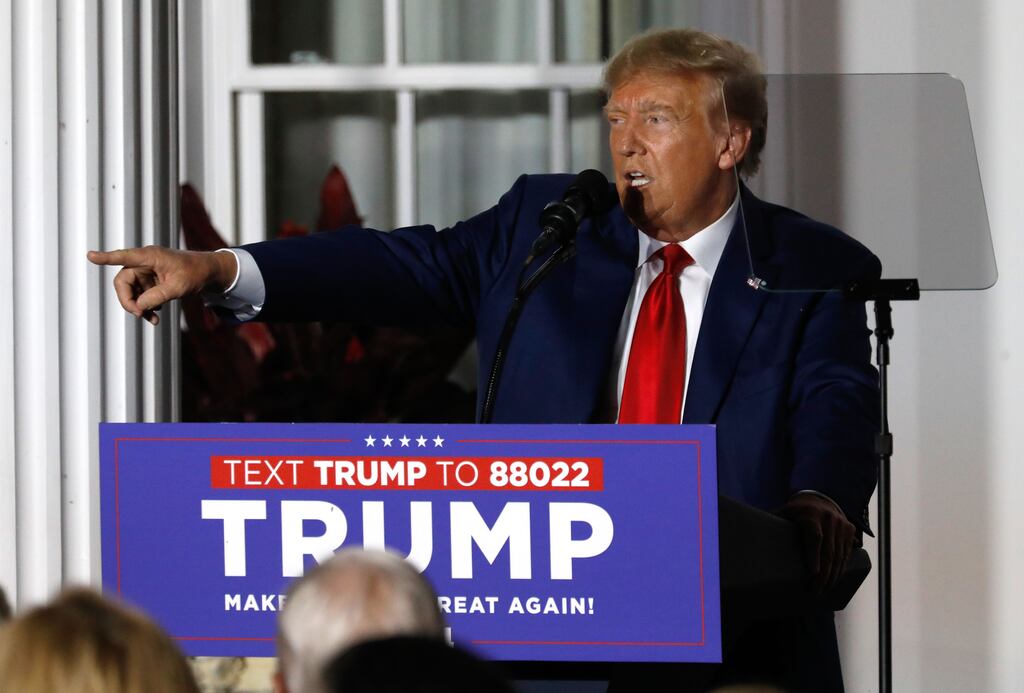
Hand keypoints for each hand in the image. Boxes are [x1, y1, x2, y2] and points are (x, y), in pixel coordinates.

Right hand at [87, 246, 235, 324]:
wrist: (208, 273)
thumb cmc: (195, 273)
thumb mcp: (178, 287)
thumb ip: (157, 296)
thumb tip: (138, 306)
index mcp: (150, 256)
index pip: (124, 257)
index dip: (106, 258)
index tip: (90, 255)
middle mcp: (144, 262)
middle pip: (123, 282)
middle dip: (128, 300)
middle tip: (139, 314)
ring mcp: (146, 272)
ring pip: (131, 292)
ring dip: (138, 307)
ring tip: (153, 320)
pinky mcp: (150, 282)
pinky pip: (140, 296)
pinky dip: (146, 307)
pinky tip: (156, 317)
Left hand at [778, 493, 856, 593]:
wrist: (818, 499)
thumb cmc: (795, 512)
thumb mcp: (783, 513)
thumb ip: (772, 524)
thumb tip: (751, 538)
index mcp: (809, 514)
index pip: (814, 537)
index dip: (814, 556)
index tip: (813, 574)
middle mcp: (828, 518)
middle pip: (828, 551)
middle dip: (823, 574)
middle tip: (816, 591)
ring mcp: (841, 524)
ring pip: (840, 555)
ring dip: (833, 575)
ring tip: (824, 590)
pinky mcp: (850, 530)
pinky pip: (847, 553)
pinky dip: (842, 569)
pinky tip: (835, 580)